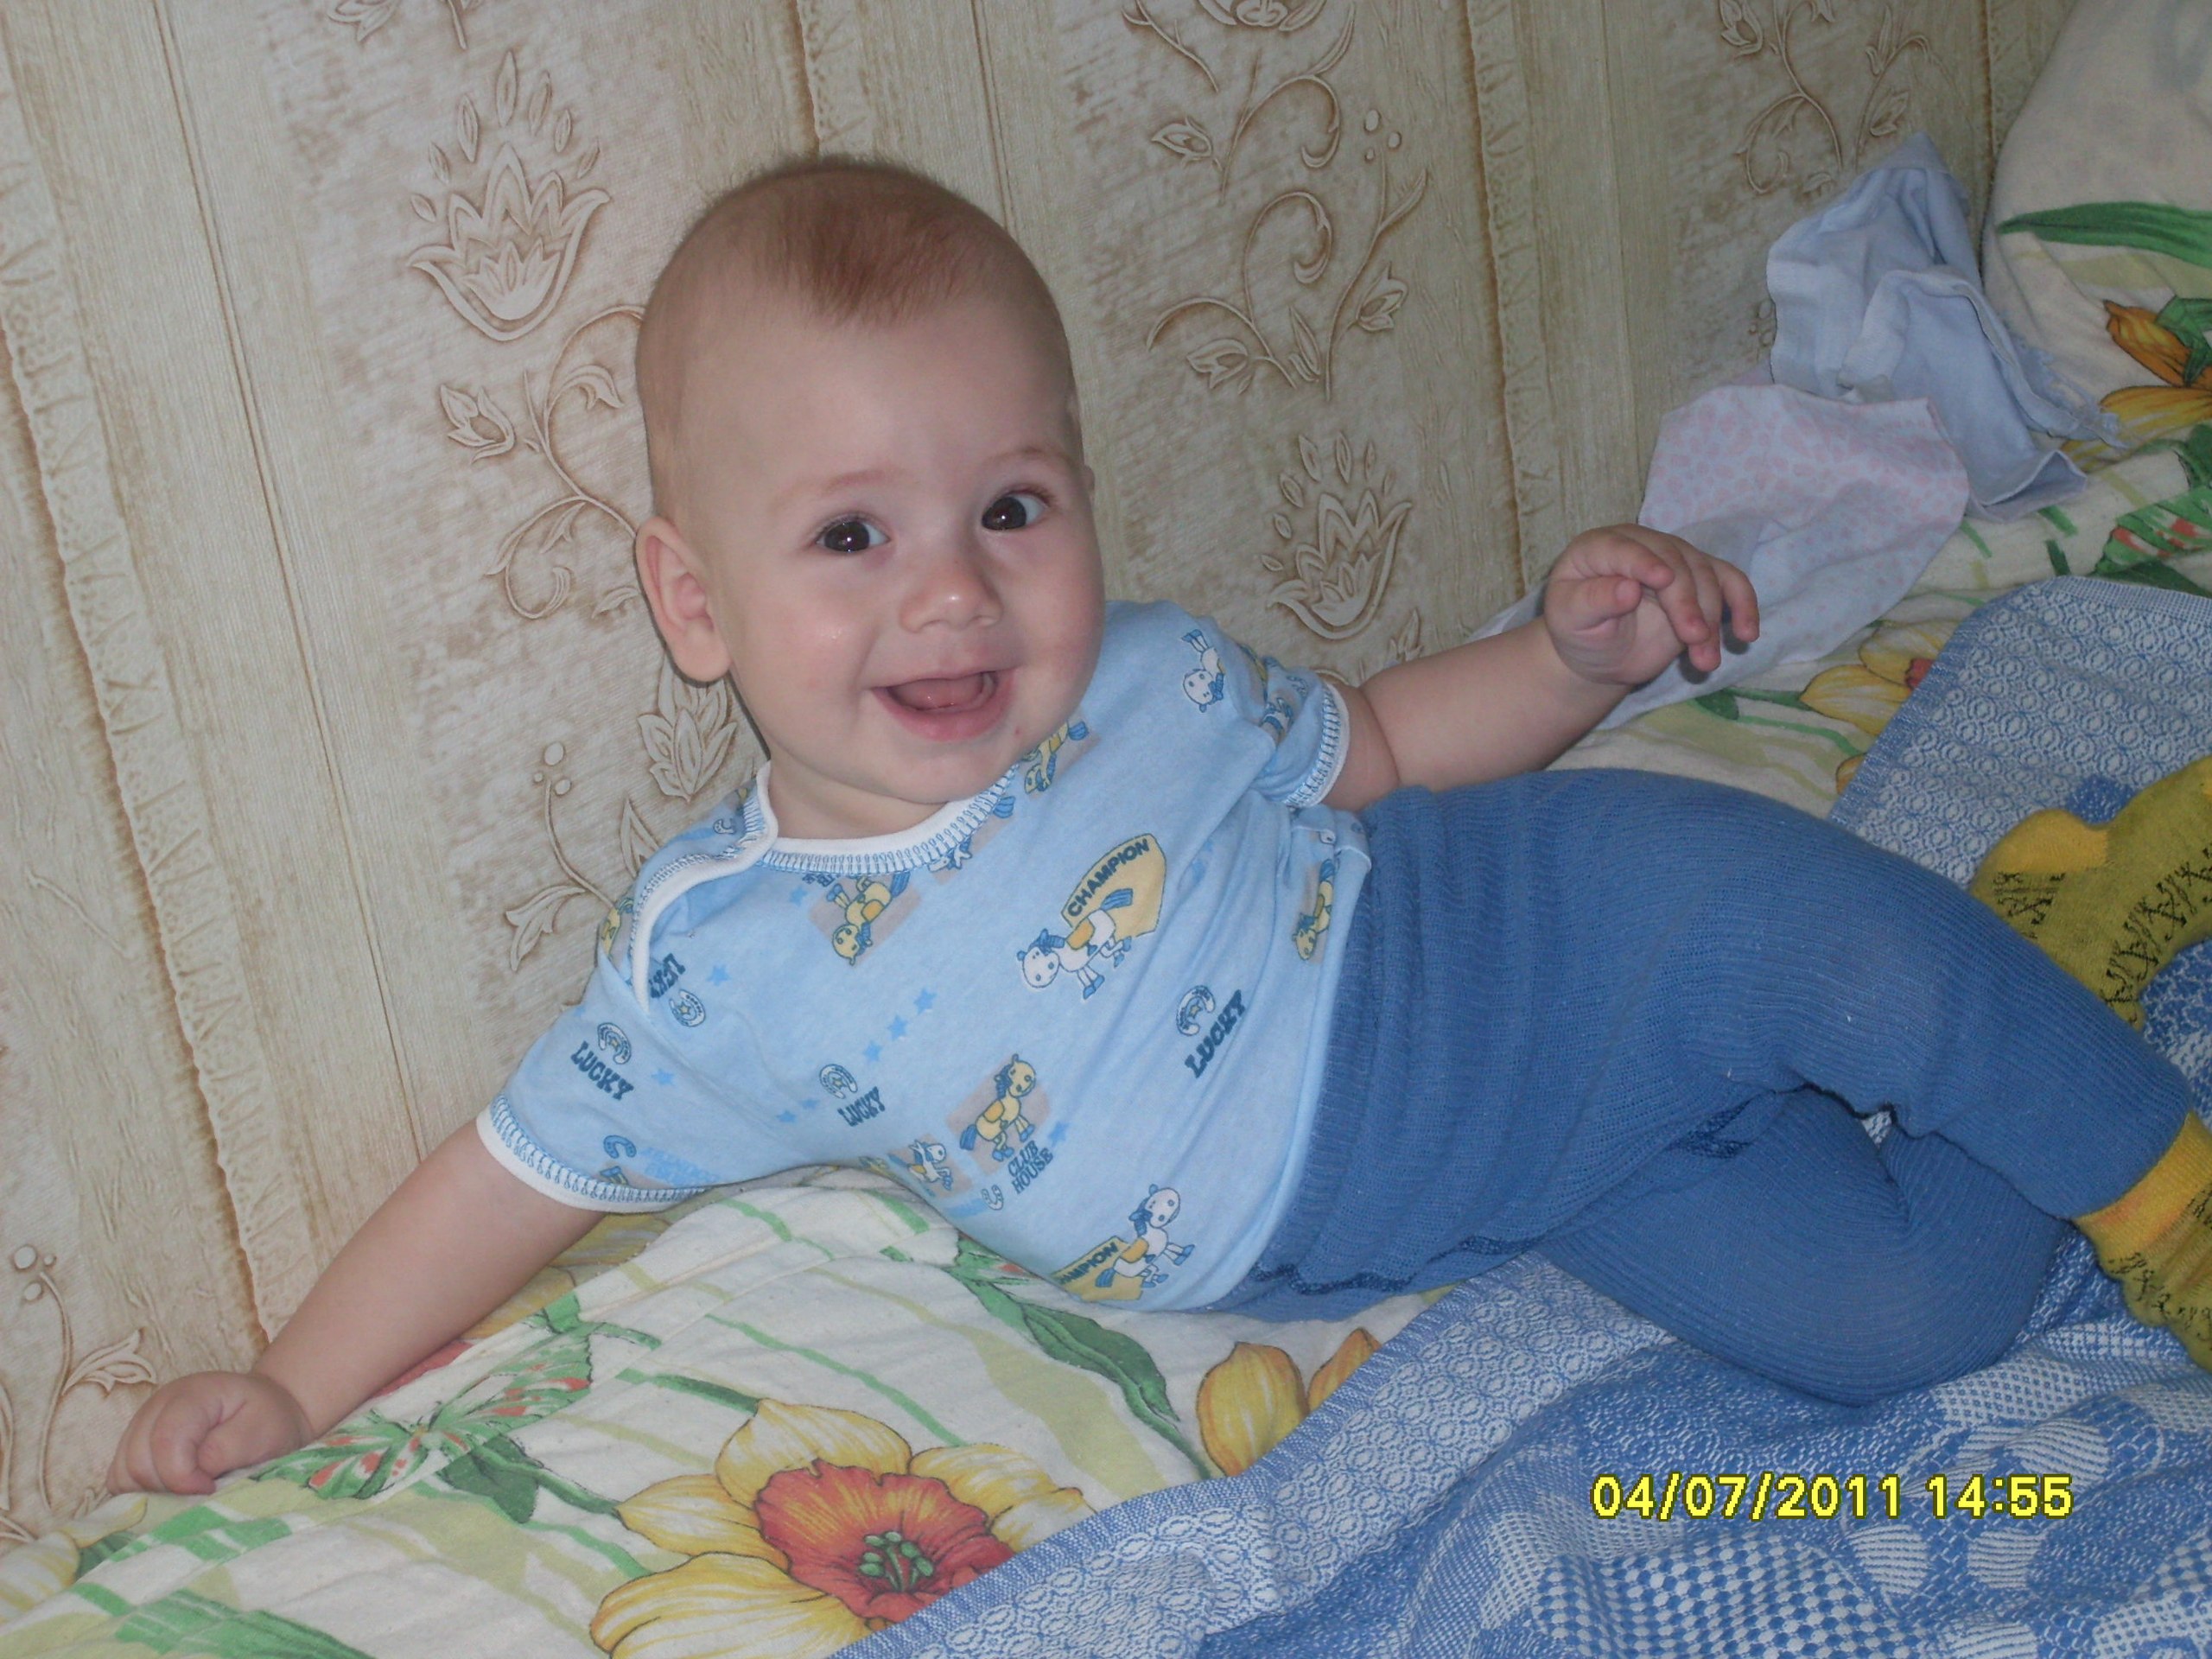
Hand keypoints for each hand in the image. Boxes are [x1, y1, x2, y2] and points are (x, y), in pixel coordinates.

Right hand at [108, 1371, 313, 1494]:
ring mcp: (142, 1424)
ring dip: (152, 1493)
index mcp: (191, 1395)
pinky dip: (140, 1493)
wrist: (269, 1411)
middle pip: (138, 1461)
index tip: (211, 1488)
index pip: (166, 1442)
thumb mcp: (262, 1431)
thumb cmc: (269, 1421)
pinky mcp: (135, 1445)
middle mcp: (157, 1405)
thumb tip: (192, 1474)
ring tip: (189, 1491)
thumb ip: (225, 1450)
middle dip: (168, 1488)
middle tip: (203, 1492)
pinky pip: (120, 1478)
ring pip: (123, 1473)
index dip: (183, 1477)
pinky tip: (171, 1493)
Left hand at [1542, 526, 1759, 687]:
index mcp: (1600, 547)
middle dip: (1687, 601)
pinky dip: (1743, 605)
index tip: (1663, 580)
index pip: (1626, 548)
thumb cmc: (1579, 632)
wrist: (1599, 655)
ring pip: (1705, 576)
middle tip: (1694, 639)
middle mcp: (1641, 544)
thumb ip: (1594, 601)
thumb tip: (1628, 588)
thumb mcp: (1571, 621)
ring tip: (1706, 661)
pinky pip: (1729, 583)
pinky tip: (1748, 633)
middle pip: (1675, 561)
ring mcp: (1674, 560)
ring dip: (1712, 618)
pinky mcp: (1699, 581)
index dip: (1645, 562)